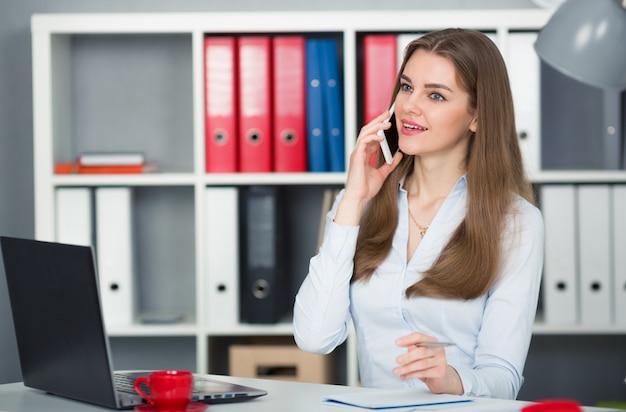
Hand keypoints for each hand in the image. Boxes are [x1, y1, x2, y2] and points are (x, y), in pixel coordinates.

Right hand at [334, 110, 402, 225]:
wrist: (359, 198)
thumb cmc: (367, 188)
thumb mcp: (383, 174)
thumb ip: (390, 164)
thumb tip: (399, 156)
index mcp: (365, 154)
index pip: (372, 136)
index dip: (380, 127)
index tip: (389, 120)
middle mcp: (360, 151)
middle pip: (368, 130)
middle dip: (377, 121)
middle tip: (388, 113)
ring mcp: (357, 153)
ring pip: (365, 133)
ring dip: (376, 126)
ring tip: (387, 122)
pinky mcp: (356, 156)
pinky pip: (363, 141)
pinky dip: (372, 137)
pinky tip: (381, 136)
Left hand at [393, 332, 462, 394]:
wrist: (441, 379)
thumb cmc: (428, 364)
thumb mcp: (418, 356)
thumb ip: (413, 350)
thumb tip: (409, 347)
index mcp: (432, 341)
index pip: (419, 337)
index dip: (408, 339)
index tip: (397, 343)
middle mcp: (438, 349)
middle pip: (422, 351)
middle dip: (408, 356)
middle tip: (398, 360)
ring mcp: (441, 361)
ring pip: (422, 364)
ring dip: (407, 368)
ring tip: (397, 371)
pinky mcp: (440, 372)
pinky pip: (423, 373)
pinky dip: (411, 375)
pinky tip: (404, 376)